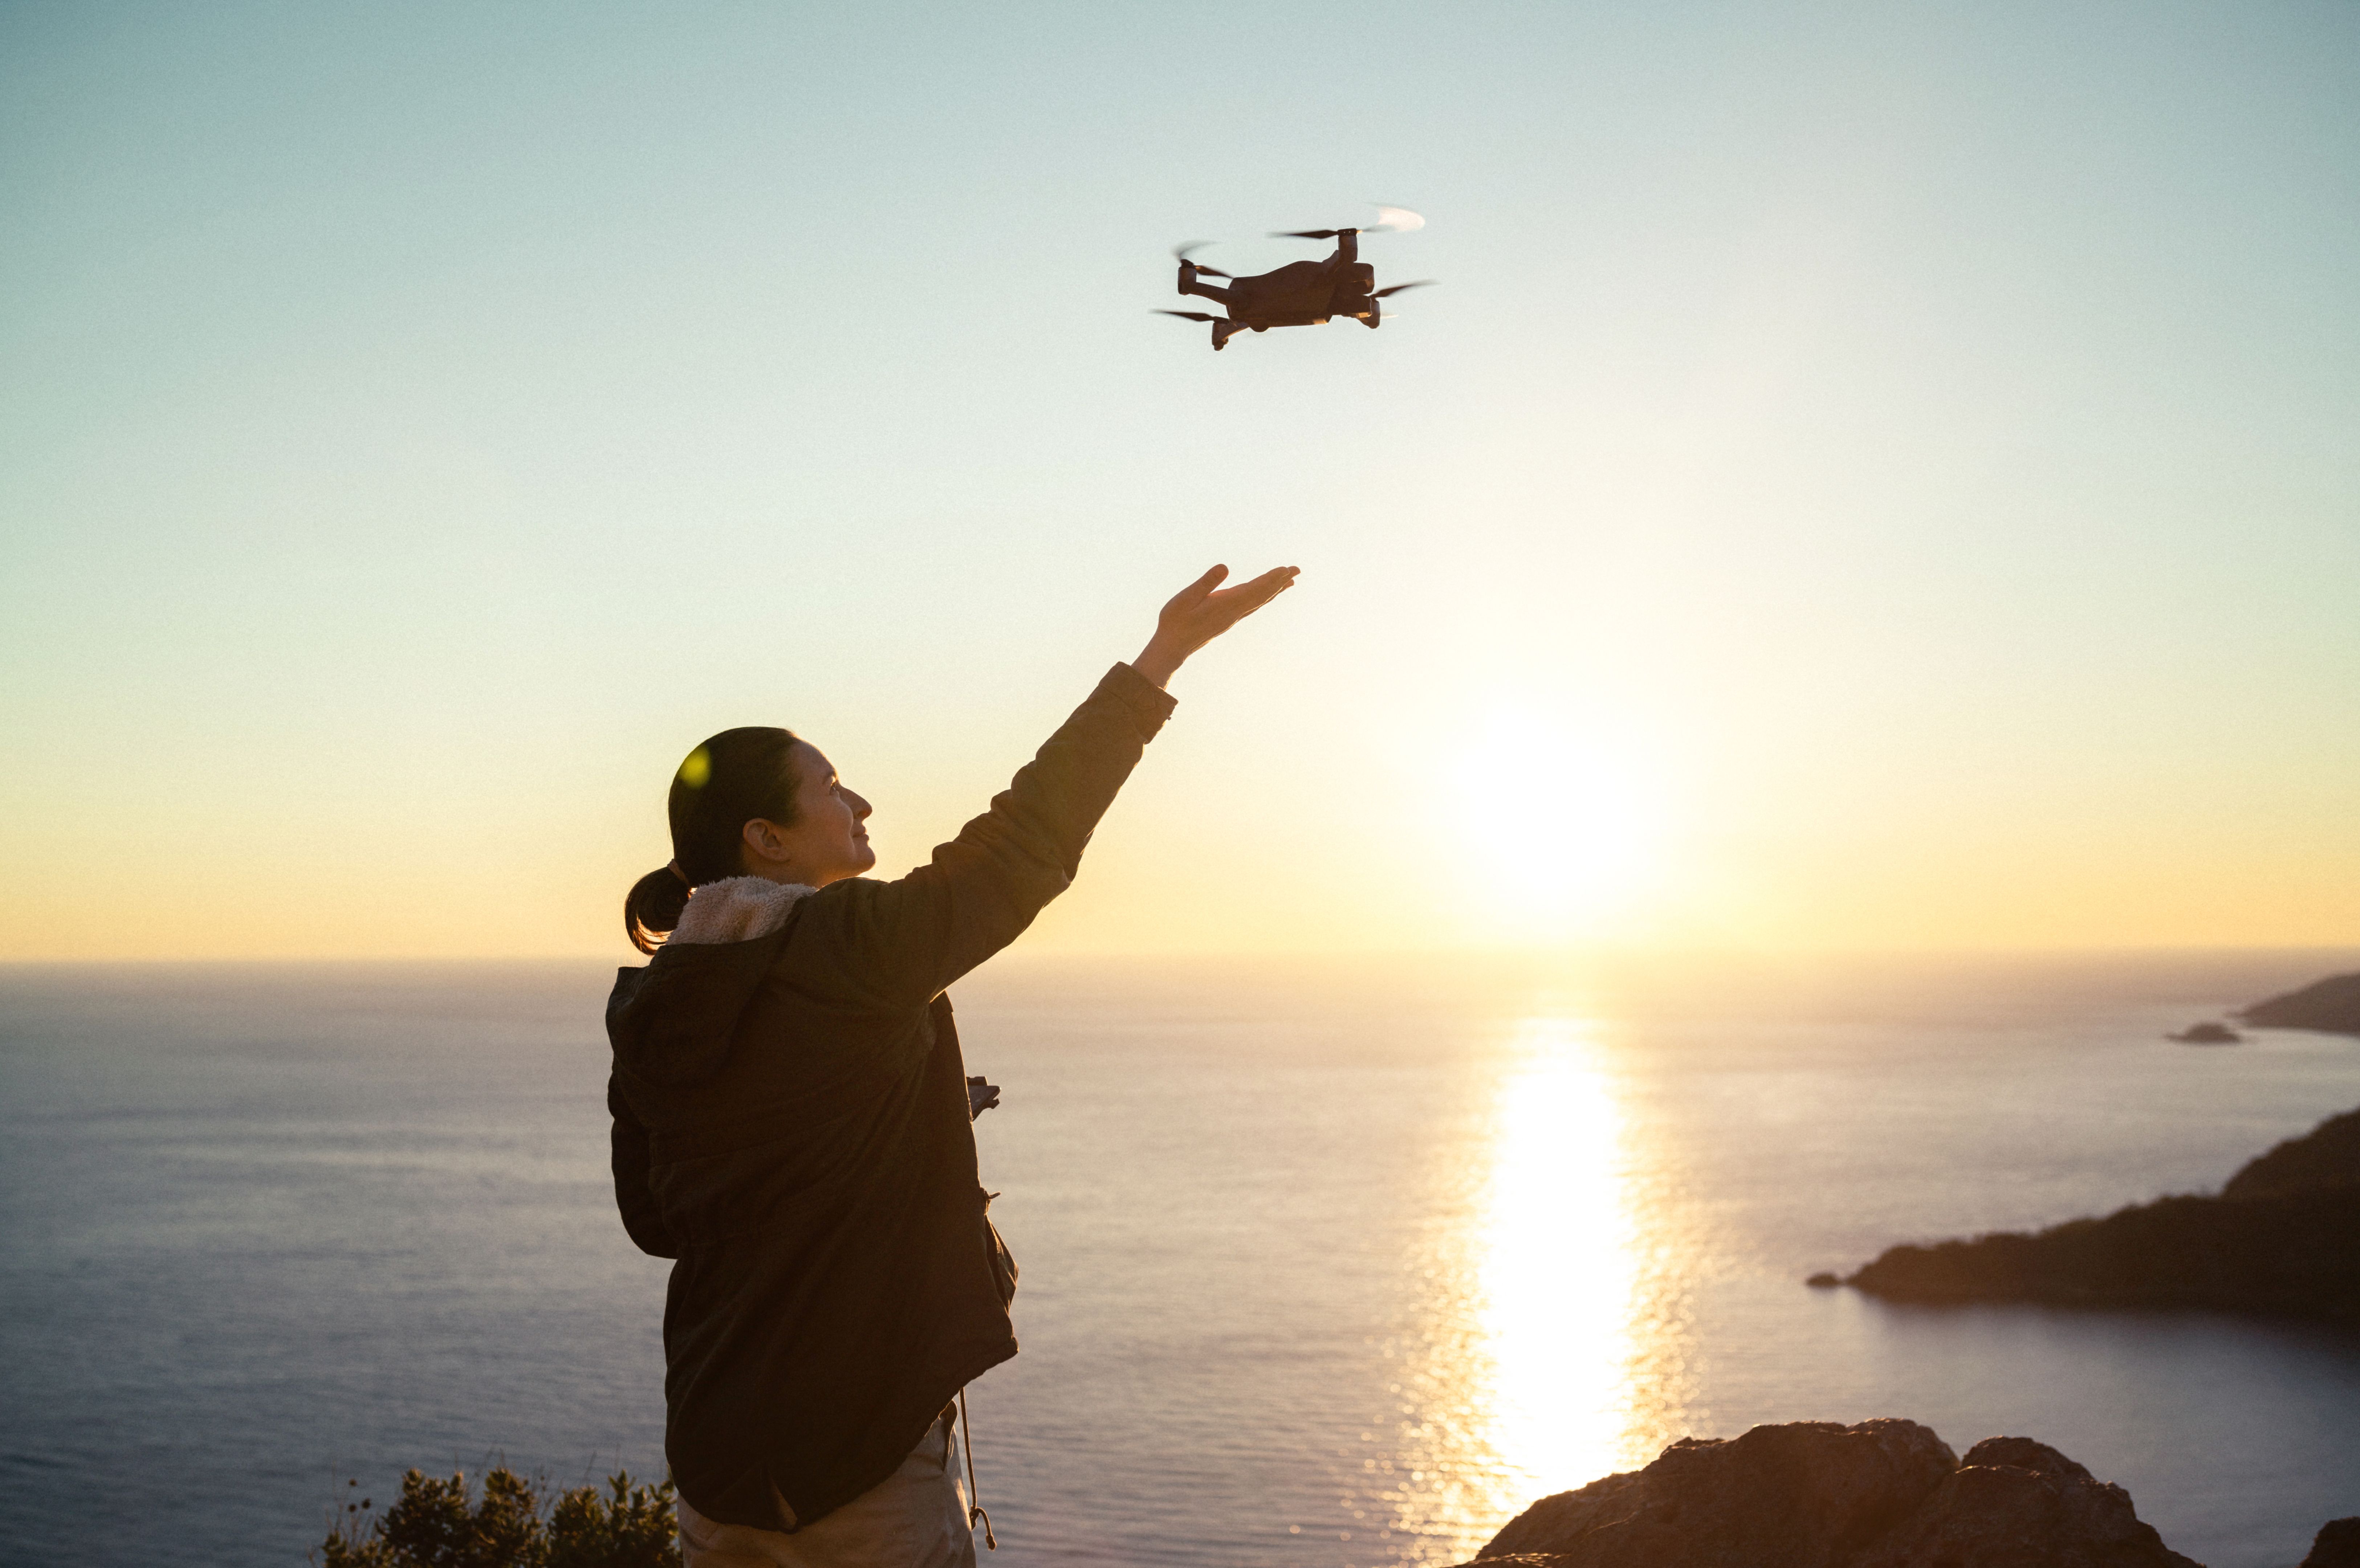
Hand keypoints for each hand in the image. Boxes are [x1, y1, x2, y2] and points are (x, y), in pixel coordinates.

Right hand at [1131, 564, 1299, 687]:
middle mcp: (1234, 612)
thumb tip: (1225, 567)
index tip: (1286, 570)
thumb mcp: (1186, 598)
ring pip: (1259, 601)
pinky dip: (1263, 597)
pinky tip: (1266, 595)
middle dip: (1280, 581)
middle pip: (1262, 595)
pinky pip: (1251, 606)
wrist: (1172, 647)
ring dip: (1275, 589)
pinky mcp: (1227, 619)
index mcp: (1226, 604)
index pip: (1255, 589)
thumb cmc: (1175, 621)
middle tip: (1297, 569)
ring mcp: (1232, 616)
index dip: (1271, 579)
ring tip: (1290, 581)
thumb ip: (1206, 582)